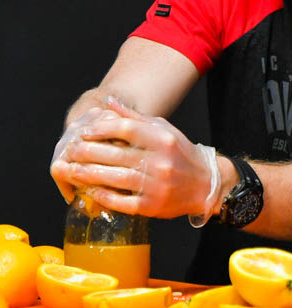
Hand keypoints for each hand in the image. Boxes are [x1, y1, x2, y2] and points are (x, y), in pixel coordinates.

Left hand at [49, 97, 220, 223]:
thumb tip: (108, 101)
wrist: (206, 184)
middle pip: (117, 154)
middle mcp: (161, 161)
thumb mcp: (164, 129)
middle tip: (70, 150)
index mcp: (164, 139)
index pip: (128, 129)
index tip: (84, 132)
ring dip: (89, 174)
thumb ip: (135, 117)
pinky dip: (105, 197)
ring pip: (116, 178)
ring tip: (71, 170)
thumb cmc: (180, 153)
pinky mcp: (153, 205)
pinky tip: (91, 191)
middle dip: (89, 152)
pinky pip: (123, 202)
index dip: (102, 129)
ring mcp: (157, 185)